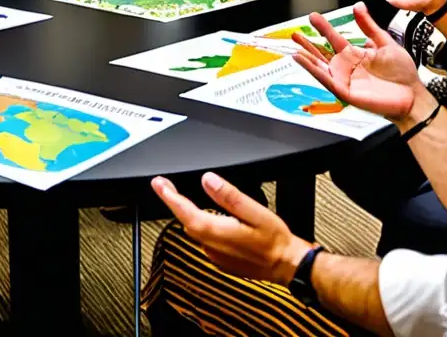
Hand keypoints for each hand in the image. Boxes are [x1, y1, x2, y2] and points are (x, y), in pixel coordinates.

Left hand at [152, 172, 309, 285]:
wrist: (287, 265)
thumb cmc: (275, 240)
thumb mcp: (255, 212)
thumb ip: (229, 195)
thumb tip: (209, 180)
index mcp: (218, 232)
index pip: (185, 212)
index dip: (169, 196)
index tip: (158, 184)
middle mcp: (212, 246)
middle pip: (185, 221)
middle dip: (173, 202)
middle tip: (164, 185)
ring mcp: (215, 255)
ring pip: (194, 231)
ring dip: (186, 213)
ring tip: (178, 197)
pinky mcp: (221, 259)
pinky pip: (204, 239)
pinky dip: (200, 225)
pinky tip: (205, 216)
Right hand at [292, 2, 431, 122]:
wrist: (413, 95)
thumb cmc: (402, 75)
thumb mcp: (385, 43)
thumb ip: (369, 26)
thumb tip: (359, 7)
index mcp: (355, 55)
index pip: (334, 39)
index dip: (323, 28)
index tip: (313, 17)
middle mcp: (347, 67)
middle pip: (322, 54)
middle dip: (307, 44)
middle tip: (294, 34)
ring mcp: (345, 80)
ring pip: (320, 68)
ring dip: (306, 59)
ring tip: (294, 49)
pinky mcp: (345, 92)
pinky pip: (326, 80)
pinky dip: (313, 71)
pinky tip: (304, 62)